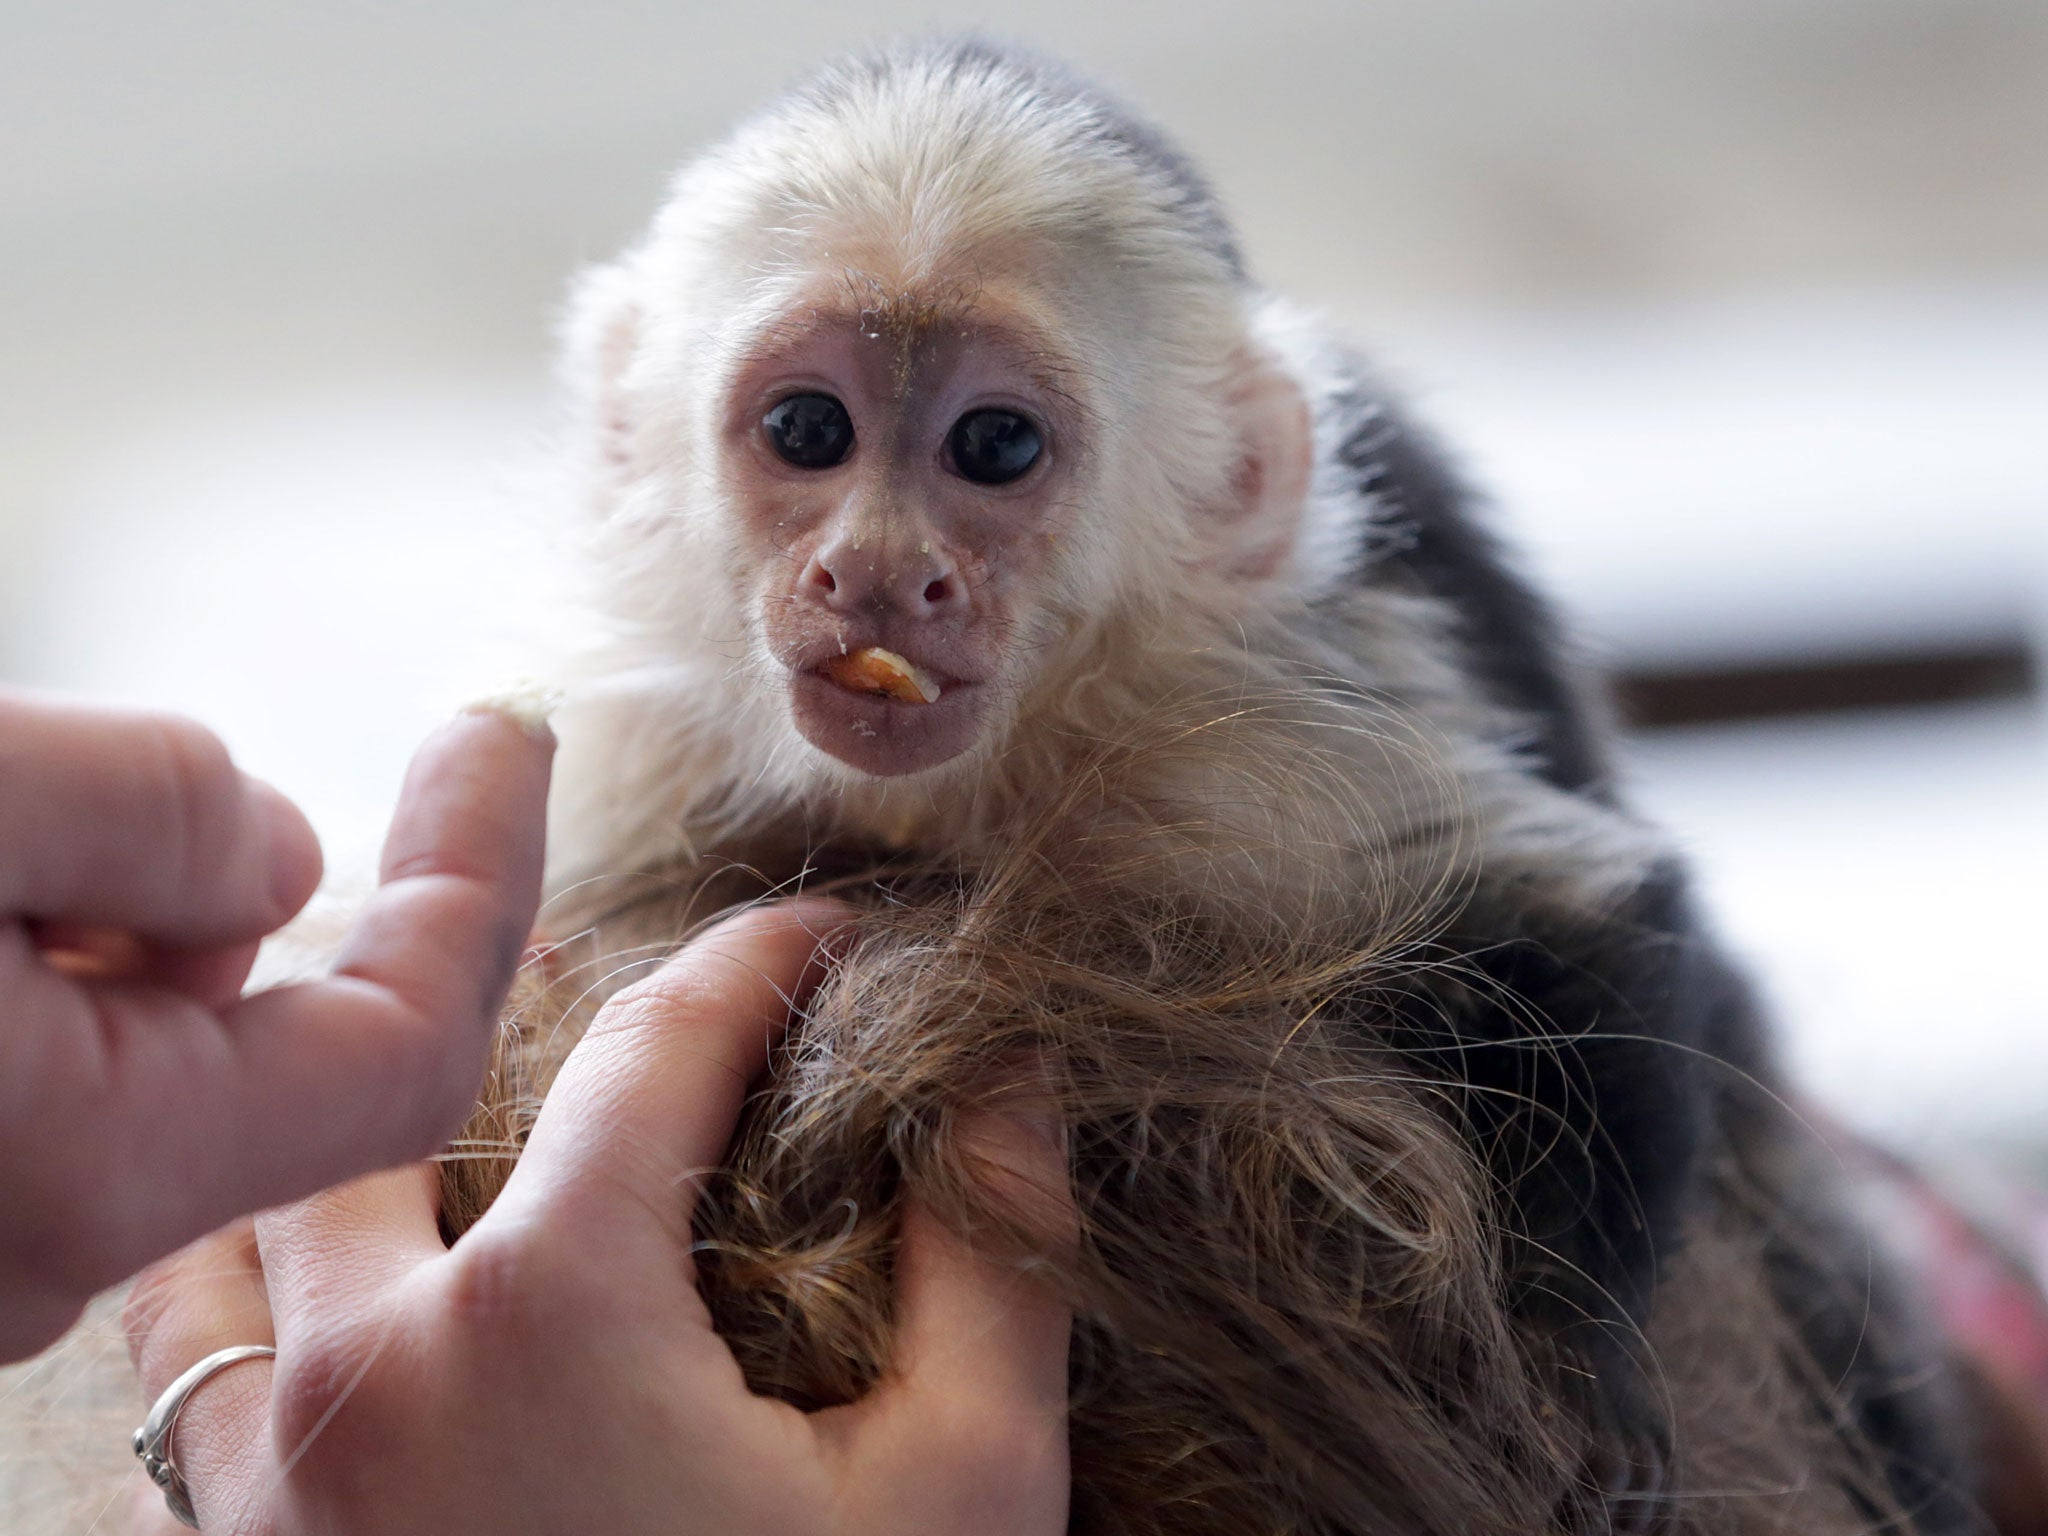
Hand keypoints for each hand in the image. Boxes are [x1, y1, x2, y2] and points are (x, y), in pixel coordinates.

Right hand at [0, 691, 553, 1360]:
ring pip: (190, 1079)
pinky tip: (45, 907)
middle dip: (390, 910)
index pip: (411, 1042)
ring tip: (122, 826)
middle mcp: (56, 1253)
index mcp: (104, 1164)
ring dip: (213, 944)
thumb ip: (155, 820)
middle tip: (438, 761)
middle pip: (321, 1069)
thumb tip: (284, 865)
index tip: (516, 741)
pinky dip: (121, 997)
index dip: (483, 879)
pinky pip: (92, 1107)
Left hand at [124, 905, 1072, 1535]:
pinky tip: (363, 1305)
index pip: (653, 1047)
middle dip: (508, 993)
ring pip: (243, 1229)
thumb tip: (1010, 1078)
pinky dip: (260, 1299)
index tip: (820, 935)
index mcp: (544, 1314)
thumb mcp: (965, 1495)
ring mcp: (259, 1485)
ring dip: (345, 1150)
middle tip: (613, 979)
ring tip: (451, 1120)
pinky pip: (189, 1382)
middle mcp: (362, 1371)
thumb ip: (994, 1258)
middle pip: (393, 1087)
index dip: (756, 962)